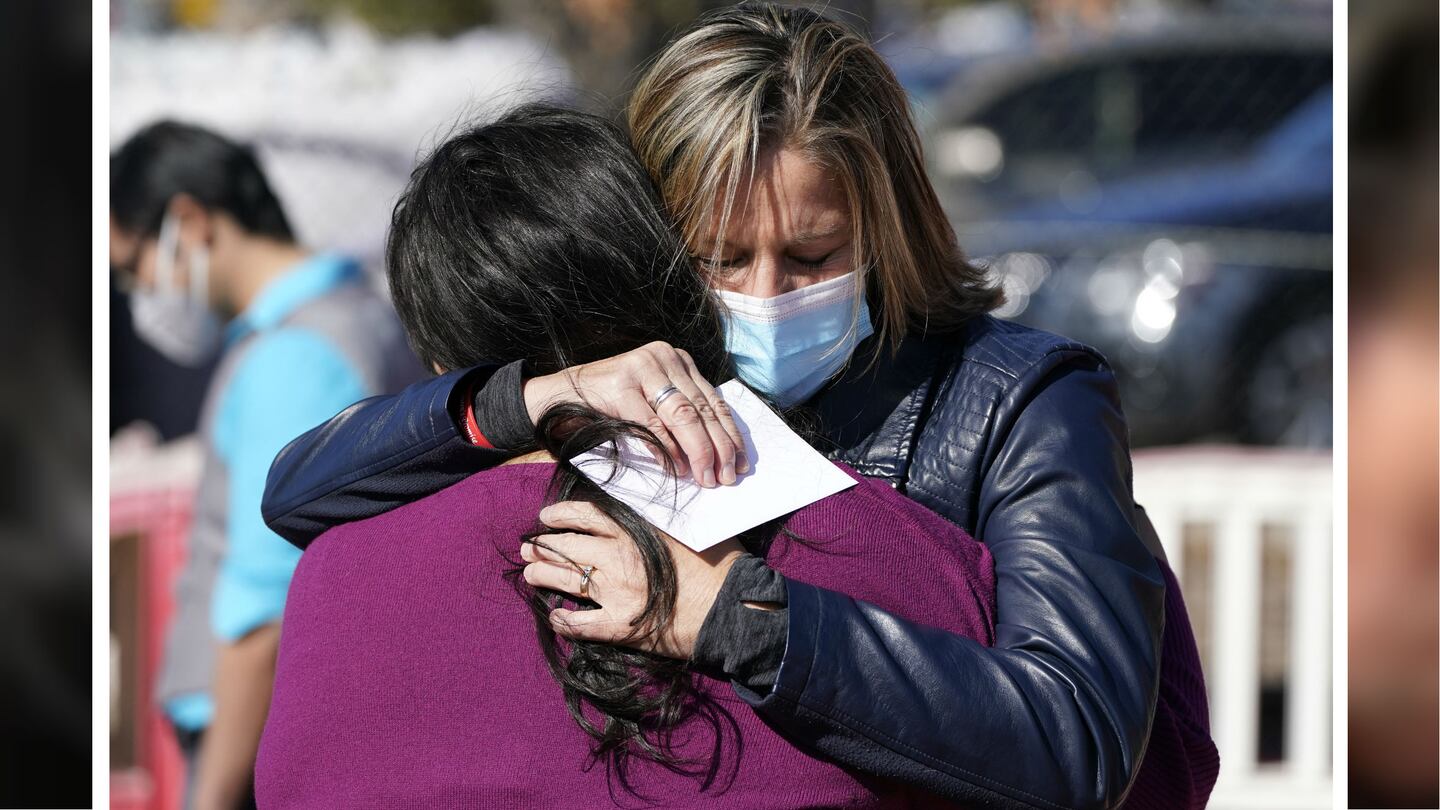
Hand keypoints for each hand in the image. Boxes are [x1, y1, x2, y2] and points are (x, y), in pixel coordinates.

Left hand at [519, 500, 743, 658]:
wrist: (731, 610)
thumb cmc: (719, 566)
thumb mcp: (690, 529)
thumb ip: (662, 519)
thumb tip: (650, 509)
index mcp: (634, 532)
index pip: (586, 516)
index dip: (561, 515)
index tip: (547, 517)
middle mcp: (617, 559)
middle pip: (567, 547)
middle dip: (543, 546)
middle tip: (530, 548)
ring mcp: (614, 594)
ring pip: (565, 581)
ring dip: (542, 576)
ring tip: (530, 574)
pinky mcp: (619, 627)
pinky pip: (578, 624)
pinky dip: (562, 620)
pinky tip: (554, 616)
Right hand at [522, 341, 746, 486]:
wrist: (559, 395)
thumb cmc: (612, 404)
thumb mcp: (653, 401)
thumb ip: (681, 416)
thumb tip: (716, 454)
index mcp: (678, 359)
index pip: (714, 400)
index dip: (730, 434)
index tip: (741, 462)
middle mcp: (664, 357)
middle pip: (702, 408)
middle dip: (719, 447)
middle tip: (727, 477)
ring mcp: (642, 368)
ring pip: (682, 415)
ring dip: (698, 451)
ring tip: (707, 478)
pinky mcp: (621, 386)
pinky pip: (652, 424)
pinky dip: (666, 450)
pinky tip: (677, 469)